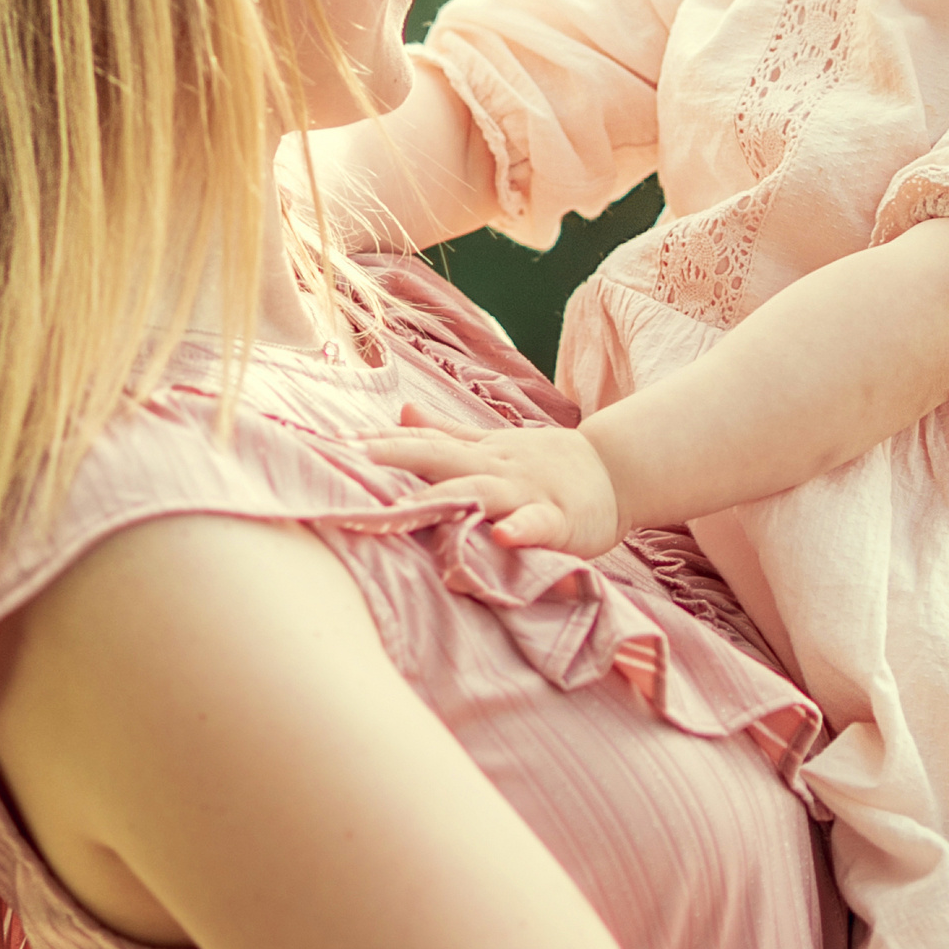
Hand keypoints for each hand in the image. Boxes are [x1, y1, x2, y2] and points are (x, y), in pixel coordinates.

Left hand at [364, 410, 625, 553]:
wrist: (616, 471)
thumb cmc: (544, 464)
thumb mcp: (492, 444)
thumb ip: (446, 432)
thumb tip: (399, 410)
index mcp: (476, 453)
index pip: (422, 442)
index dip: (380, 442)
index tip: (332, 442)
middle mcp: (494, 468)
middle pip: (441, 457)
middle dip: (397, 456)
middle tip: (354, 456)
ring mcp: (526, 492)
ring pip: (483, 491)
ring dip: (450, 495)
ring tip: (413, 503)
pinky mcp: (559, 520)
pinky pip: (539, 525)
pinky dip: (522, 530)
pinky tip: (504, 538)